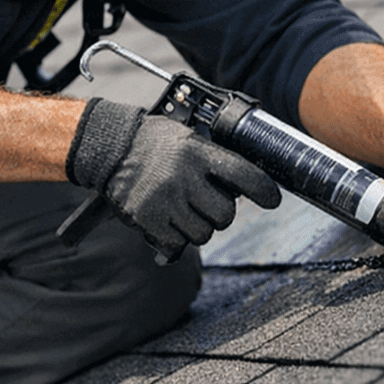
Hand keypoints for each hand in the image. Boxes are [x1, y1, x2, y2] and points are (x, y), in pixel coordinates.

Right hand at [67, 98, 280, 259]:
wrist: (110, 148)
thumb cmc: (154, 143)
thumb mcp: (188, 138)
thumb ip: (214, 160)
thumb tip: (245, 188)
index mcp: (198, 152)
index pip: (243, 174)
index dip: (264, 190)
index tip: (273, 200)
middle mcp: (184, 176)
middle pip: (225, 214)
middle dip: (220, 213)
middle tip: (205, 203)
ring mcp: (166, 199)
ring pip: (203, 233)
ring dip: (198, 227)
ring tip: (183, 211)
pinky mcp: (148, 219)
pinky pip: (178, 244)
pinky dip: (176, 240)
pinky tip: (168, 222)